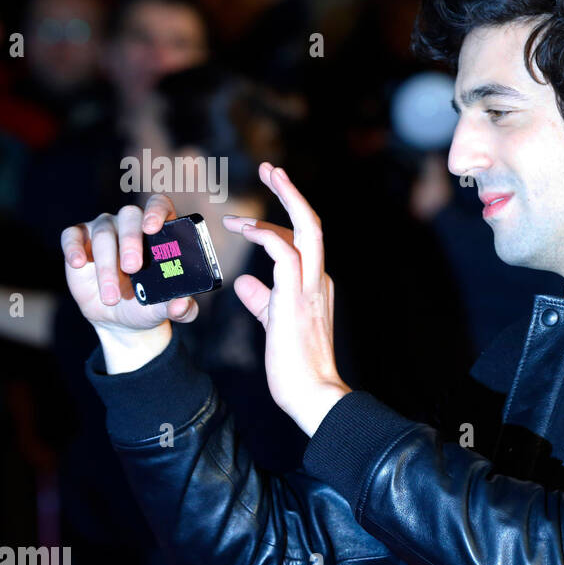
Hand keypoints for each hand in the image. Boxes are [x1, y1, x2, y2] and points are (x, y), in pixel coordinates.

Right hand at [61, 194, 199, 372]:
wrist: (118, 318)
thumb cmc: (148, 304)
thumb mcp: (166, 309)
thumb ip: (181, 308)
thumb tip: (182, 306)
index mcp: (159, 232)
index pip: (159, 206)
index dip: (156, 211)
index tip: (153, 228)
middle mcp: (131, 224)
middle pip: (130, 216)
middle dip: (131, 241)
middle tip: (133, 268)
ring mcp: (104, 229)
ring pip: (103, 234)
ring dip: (107, 266)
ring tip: (112, 297)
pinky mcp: (79, 240)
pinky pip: (72, 235)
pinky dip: (73, 248)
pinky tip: (78, 264)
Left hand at [222, 163, 349, 435]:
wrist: (314, 396)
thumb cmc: (295, 369)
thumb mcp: (274, 326)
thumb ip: (262, 301)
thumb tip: (245, 282)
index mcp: (315, 286)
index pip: (299, 243)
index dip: (274, 224)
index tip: (246, 216)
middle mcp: (319, 280)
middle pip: (311, 224)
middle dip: (291, 192)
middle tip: (269, 168)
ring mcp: (312, 288)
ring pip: (306, 229)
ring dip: (285, 199)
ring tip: (265, 177)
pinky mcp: (297, 298)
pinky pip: (286, 253)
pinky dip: (266, 234)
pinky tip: (244, 229)